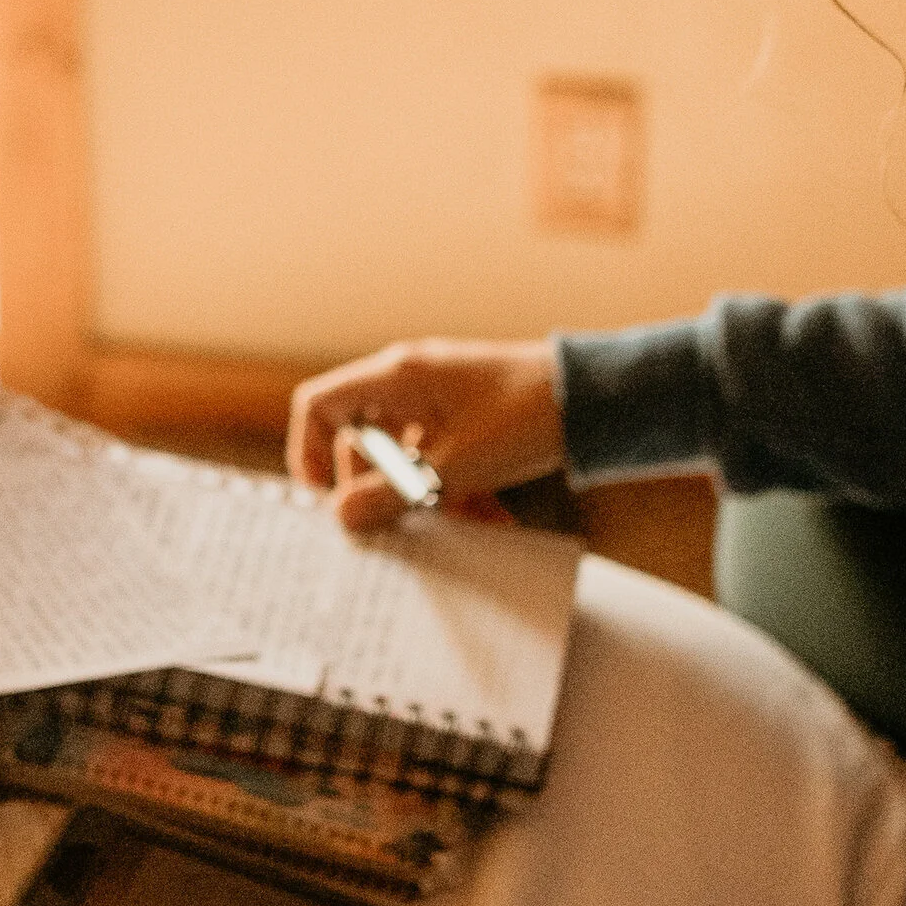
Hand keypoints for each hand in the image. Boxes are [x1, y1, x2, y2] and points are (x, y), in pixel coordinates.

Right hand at [287, 338, 565, 533]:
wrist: (596, 398)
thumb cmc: (525, 415)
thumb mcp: (453, 467)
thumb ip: (391, 495)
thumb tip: (341, 518)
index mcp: (396, 379)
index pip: (319, 405)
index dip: (308, 451)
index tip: (325, 498)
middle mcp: (410, 385)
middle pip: (360, 440)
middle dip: (377, 488)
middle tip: (393, 524)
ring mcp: (439, 403)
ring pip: (404, 459)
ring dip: (422, 498)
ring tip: (454, 526)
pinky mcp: (467, 422)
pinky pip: (440, 462)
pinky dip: (454, 492)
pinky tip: (487, 521)